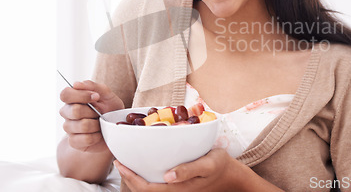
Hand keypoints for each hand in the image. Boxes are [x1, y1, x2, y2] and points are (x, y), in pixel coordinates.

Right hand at [59, 80, 123, 152]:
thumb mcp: (107, 95)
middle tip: (100, 112)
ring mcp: (69, 128)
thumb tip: (76, 84)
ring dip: (97, 124)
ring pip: (82, 125)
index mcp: (73, 99)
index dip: (81, 95)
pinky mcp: (74, 141)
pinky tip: (99, 134)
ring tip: (100, 123)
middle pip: (74, 110)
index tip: (96, 97)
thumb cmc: (109, 109)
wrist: (114, 129)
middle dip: (93, 111)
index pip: (65, 94)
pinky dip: (97, 136)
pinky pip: (86, 138)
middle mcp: (67, 112)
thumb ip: (94, 87)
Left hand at [114, 148, 242, 191]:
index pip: (147, 188)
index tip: (120, 163)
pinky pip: (156, 185)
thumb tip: (168, 176)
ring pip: (149, 190)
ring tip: (126, 164)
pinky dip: (145, 178)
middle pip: (144, 191)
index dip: (131, 178)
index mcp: (178, 189)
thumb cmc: (220, 166)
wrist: (231, 176)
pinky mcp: (177, 186)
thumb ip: (189, 170)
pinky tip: (143, 167)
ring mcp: (175, 190)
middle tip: (119, 161)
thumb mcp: (208, 164)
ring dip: (135, 179)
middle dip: (128, 178)